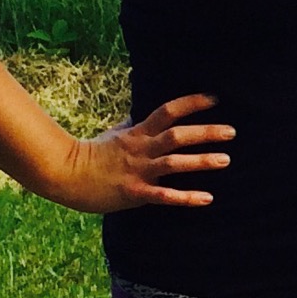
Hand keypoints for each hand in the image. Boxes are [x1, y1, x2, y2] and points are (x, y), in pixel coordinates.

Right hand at [46, 93, 233, 212]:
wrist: (65, 175)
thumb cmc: (92, 154)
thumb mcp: (114, 134)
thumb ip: (131, 124)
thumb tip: (139, 113)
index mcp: (138, 133)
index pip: (167, 112)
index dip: (191, 103)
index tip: (214, 99)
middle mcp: (141, 149)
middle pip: (176, 135)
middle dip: (205, 132)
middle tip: (231, 131)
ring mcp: (138, 170)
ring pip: (174, 163)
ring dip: (201, 161)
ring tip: (226, 160)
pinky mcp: (135, 192)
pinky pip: (164, 195)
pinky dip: (185, 197)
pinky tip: (207, 198)